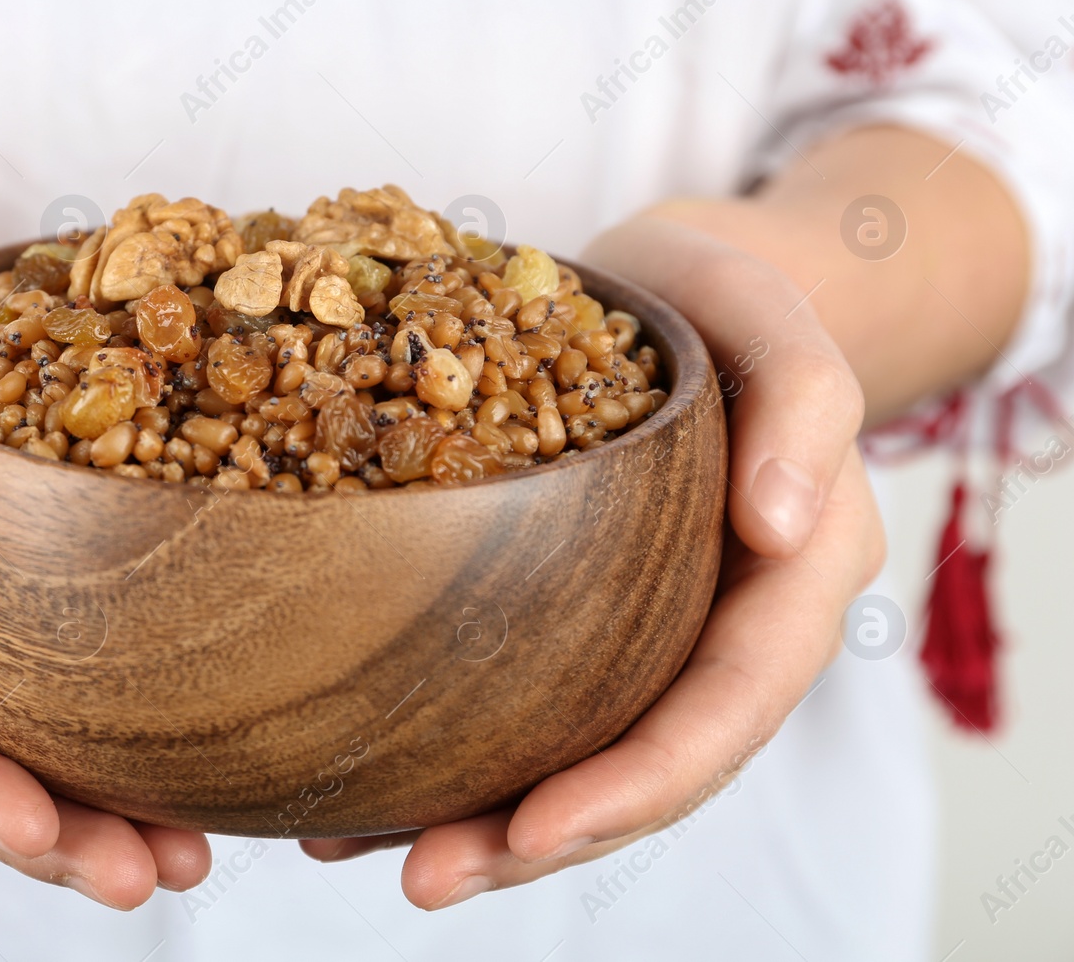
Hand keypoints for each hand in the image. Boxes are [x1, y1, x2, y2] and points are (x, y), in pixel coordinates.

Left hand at [300, 216, 884, 907]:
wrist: (674, 285)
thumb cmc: (728, 295)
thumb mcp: (774, 315)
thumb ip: (808, 408)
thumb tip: (783, 529)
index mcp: (789, 583)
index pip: (725, 709)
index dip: (639, 784)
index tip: (534, 831)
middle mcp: (720, 628)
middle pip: (642, 766)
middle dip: (538, 838)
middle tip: (425, 877)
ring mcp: (649, 629)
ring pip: (577, 752)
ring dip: (481, 820)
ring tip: (361, 849)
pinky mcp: (582, 610)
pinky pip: (526, 696)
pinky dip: (449, 746)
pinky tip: (355, 782)